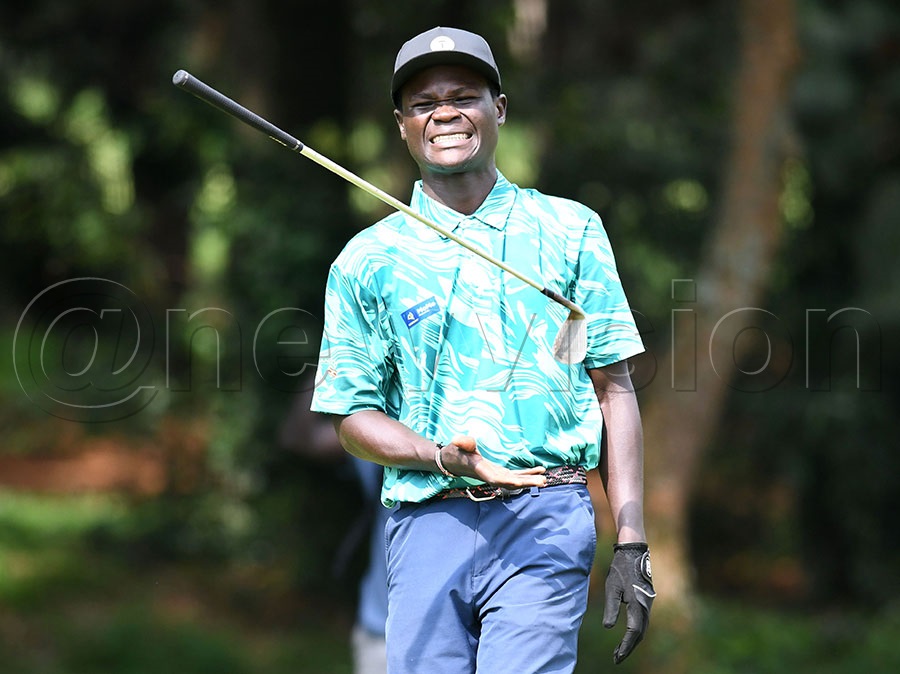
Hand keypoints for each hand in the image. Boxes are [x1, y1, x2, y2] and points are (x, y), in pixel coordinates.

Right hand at [442, 435, 545, 487]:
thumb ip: (462, 443)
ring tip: (544, 478)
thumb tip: (457, 440)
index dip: (508, 481)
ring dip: (529, 479)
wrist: (453, 460)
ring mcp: (496, 475)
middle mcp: (490, 475)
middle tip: (542, 481)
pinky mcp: (499, 472)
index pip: (496, 479)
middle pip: (510, 482)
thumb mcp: (457, 445)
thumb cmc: (455, 452)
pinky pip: (515, 475)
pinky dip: (527, 473)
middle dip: (526, 482)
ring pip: (514, 480)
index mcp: (481, 470)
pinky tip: (539, 470)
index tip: (520, 482)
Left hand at [603, 542, 655, 663]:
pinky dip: (636, 632)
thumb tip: (608, 627)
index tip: (617, 657)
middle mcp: (646, 606)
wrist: (634, 553)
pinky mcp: (646, 601)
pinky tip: (628, 636)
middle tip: (617, 658)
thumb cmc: (620, 569)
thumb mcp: (612, 588)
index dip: (625, 646)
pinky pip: (643, 622)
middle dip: (629, 647)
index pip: (633, 632)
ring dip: (633, 641)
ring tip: (620, 651)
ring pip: (643, 629)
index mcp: (637, 604)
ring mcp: (648, 604)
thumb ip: (611, 608)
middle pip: (640, 634)